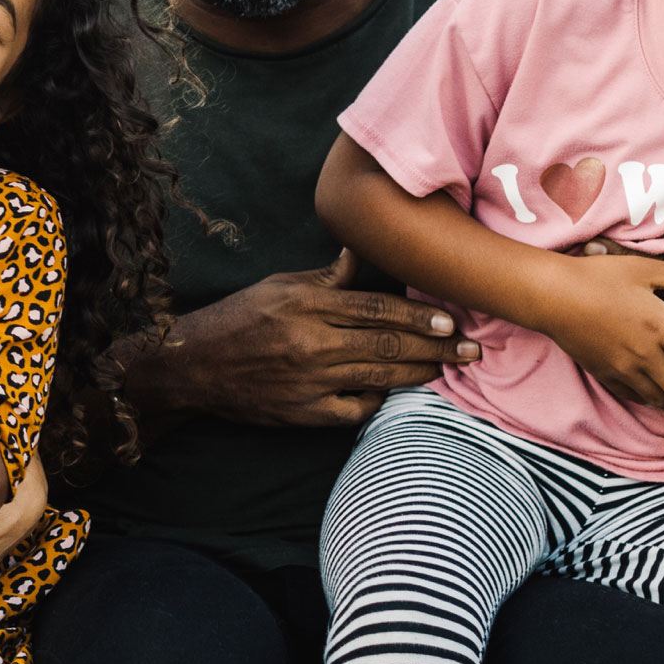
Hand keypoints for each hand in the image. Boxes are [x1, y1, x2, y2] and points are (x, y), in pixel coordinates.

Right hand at [127, 250, 477, 430]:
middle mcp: (311, 343)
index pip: (376, 309)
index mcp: (307, 305)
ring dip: (419, 374)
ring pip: (379, 377)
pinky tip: (391, 390)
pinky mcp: (304, 413)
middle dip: (435, 348)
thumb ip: (328, 277)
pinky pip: (355, 409)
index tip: (451, 320)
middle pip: (387, 345)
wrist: (194, 366)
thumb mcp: (280, 285)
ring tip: (447, 369)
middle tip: (470, 351)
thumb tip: (361, 250)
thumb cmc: (239, 318)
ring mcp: (309, 382)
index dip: (418, 316)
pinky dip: (377, 400)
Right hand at [534, 253, 663, 428]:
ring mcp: (624, 368)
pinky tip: (660, 405)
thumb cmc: (598, 277)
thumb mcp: (642, 269)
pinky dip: (653, 403)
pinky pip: (634, 395)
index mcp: (660, 328)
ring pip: (660, 398)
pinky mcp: (605, 372)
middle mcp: (646, 355)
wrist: (552, 296)